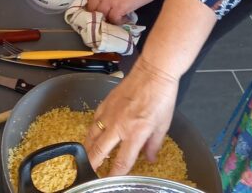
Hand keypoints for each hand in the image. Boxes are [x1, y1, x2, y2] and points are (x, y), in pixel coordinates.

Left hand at [85, 0, 162, 24]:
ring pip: (100, 15)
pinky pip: (113, 20)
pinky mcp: (118, 7)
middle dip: (96, 14)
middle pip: (90, 8)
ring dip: (106, 19)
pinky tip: (124, 19)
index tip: (94, 9)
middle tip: (103, 18)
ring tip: (114, 20)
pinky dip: (118, 22)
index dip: (89, 4)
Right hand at [85, 57, 178, 173]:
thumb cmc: (162, 96)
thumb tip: (150, 159)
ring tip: (87, 158)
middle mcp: (119, 126)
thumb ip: (154, 144)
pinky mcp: (105, 103)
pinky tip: (92, 135)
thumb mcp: (164, 124)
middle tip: (90, 175)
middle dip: (93, 166)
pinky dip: (92, 131)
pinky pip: (94, 121)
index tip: (110, 181)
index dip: (114, 175)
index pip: (122, 162)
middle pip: (99, 152)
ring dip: (88, 149)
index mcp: (135, 133)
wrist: (153, 71)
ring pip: (92, 136)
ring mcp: (109, 113)